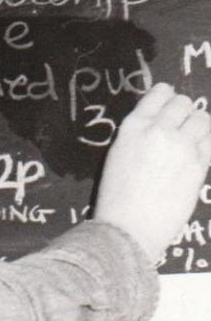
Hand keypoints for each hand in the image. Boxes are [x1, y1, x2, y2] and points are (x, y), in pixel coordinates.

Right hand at [94, 82, 210, 263]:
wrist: (128, 228)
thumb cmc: (117, 197)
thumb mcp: (119, 154)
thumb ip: (141, 135)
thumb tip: (163, 125)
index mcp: (134, 126)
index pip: (160, 92)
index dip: (168, 97)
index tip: (170, 107)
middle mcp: (159, 130)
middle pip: (184, 103)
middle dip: (185, 113)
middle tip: (182, 129)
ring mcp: (181, 146)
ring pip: (203, 119)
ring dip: (200, 127)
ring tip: (193, 142)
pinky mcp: (199, 165)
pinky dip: (207, 145)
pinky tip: (199, 155)